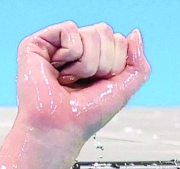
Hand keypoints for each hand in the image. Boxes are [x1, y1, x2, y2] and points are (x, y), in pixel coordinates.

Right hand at [15, 21, 150, 143]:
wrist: (60, 127)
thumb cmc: (87, 115)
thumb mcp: (124, 90)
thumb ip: (139, 64)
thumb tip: (135, 34)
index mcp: (98, 58)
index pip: (119, 41)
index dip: (116, 65)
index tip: (100, 84)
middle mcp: (79, 49)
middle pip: (106, 33)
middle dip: (103, 63)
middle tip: (84, 83)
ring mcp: (59, 44)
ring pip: (92, 33)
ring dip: (87, 64)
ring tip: (69, 80)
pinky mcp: (40, 42)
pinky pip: (70, 30)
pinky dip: (70, 54)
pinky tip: (58, 70)